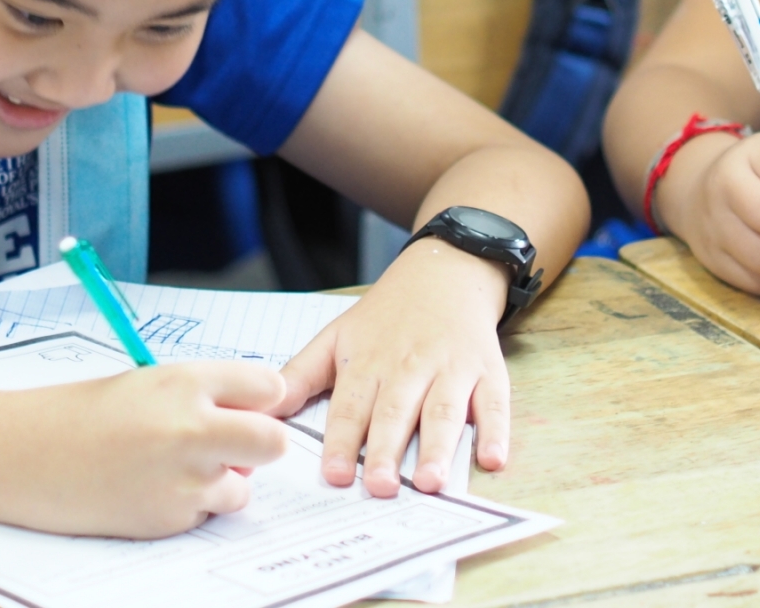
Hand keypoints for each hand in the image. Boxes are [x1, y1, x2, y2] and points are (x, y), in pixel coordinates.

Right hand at [3, 362, 287, 537]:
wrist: (25, 456)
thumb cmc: (82, 413)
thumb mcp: (149, 383)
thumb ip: (205, 396)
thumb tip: (256, 417)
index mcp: (185, 382)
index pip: (268, 387)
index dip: (259, 400)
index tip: (245, 405)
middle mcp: (191, 429)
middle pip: (274, 441)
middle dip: (261, 444)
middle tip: (235, 445)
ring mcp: (183, 479)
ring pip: (243, 486)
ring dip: (221, 480)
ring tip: (171, 467)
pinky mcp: (170, 517)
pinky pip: (206, 512)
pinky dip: (189, 504)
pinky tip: (148, 488)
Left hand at [275, 239, 509, 498]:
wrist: (444, 272)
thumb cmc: (385, 317)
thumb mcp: (336, 336)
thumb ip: (300, 376)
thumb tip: (262, 412)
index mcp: (369, 362)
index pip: (352, 406)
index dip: (344, 441)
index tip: (336, 474)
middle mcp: (410, 367)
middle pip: (397, 412)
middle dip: (389, 450)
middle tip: (381, 487)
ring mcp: (452, 369)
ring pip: (445, 411)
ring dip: (439, 447)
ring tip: (431, 482)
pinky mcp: (488, 371)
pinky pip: (495, 403)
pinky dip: (497, 431)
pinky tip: (493, 459)